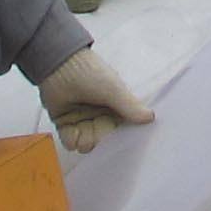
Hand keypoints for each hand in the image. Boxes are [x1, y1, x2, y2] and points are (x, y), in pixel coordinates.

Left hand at [39, 48, 155, 151]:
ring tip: (81, 127)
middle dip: (99, 138)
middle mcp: (100, 116)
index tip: (117, 138)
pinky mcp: (66, 124)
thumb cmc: (90, 73)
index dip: (120, 137)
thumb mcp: (114, 89)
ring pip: (87, 145)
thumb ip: (130, 106)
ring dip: (84, 139)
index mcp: (115, 108)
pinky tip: (70, 129)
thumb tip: (151, 118)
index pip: (122, 131)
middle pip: (104, 142)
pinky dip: (70, 138)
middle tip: (96, 129)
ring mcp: (83, 121)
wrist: (59, 66)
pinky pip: (70, 142)